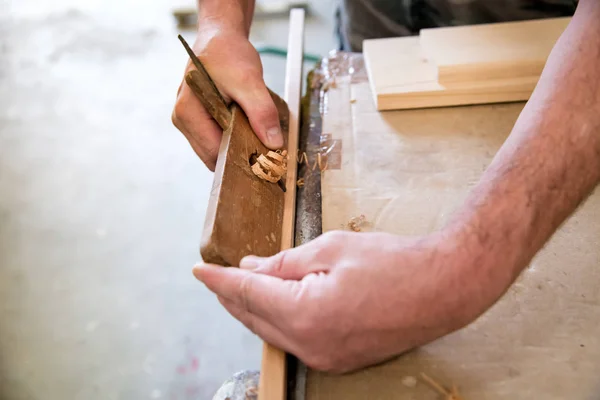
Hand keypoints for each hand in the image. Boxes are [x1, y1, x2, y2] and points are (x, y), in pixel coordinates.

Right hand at [172, 22, 282, 170]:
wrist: (221, 37)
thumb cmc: (227, 53)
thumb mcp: (249, 81)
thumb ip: (261, 112)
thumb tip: (273, 143)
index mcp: (187, 112)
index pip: (214, 152)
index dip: (239, 159)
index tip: (264, 163)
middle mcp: (182, 120)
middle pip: (213, 155)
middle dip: (238, 157)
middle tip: (265, 155)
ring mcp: (188, 121)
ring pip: (215, 150)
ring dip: (236, 149)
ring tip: (257, 142)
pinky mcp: (198, 120)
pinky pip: (217, 139)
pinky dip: (233, 140)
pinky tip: (248, 134)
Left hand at [193, 230, 510, 372]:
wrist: (442, 288)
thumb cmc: (391, 261)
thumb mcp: (330, 249)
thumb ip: (283, 263)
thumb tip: (251, 268)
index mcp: (305, 314)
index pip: (247, 293)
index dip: (219, 279)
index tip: (199, 269)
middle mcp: (310, 345)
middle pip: (254, 318)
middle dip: (232, 295)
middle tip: (217, 275)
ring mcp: (325, 358)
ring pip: (272, 332)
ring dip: (253, 309)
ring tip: (240, 287)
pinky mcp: (338, 360)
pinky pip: (293, 340)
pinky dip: (277, 320)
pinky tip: (275, 304)